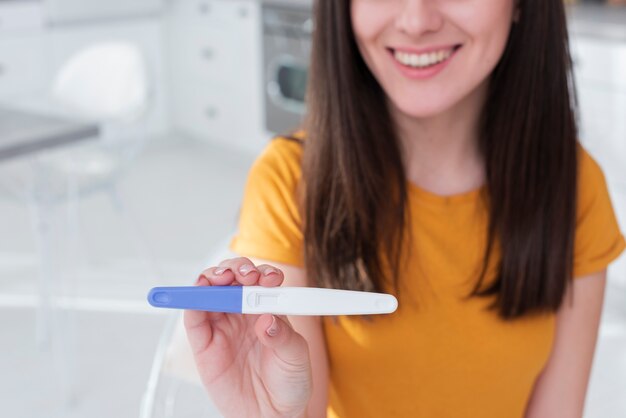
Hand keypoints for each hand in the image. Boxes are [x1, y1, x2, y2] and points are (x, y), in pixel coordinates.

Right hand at [184, 257, 311, 417]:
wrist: (272, 415)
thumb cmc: (288, 382)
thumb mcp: (296, 356)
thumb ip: (283, 336)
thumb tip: (268, 320)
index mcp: (267, 310)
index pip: (260, 281)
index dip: (262, 273)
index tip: (269, 278)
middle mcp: (242, 314)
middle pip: (232, 279)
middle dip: (236, 268)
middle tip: (245, 275)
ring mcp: (222, 326)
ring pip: (210, 291)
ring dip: (212, 277)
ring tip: (222, 278)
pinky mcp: (204, 344)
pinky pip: (194, 318)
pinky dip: (191, 301)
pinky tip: (199, 294)